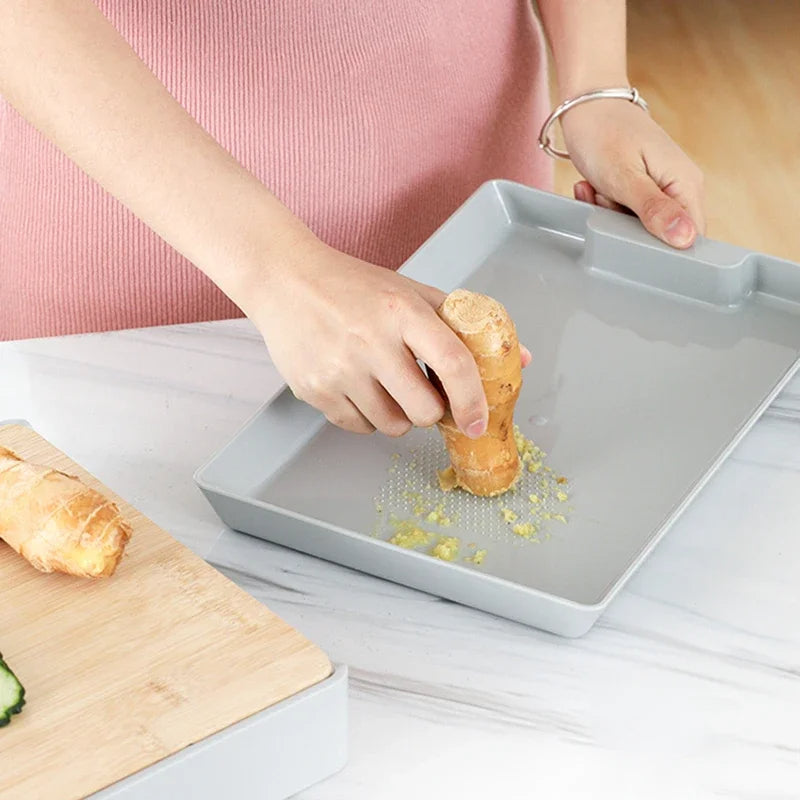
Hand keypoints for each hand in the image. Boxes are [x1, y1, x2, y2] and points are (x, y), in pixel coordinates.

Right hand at [243, 239, 530, 436]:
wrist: (285, 280)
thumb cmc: (354, 286)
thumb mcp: (411, 292)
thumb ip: (465, 324)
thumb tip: (520, 358)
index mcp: (402, 312)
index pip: (452, 364)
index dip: (473, 400)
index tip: (477, 422)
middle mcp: (370, 342)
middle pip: (424, 410)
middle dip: (432, 411)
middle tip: (423, 393)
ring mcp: (339, 370)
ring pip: (391, 426)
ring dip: (399, 416)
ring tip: (386, 386)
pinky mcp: (314, 391)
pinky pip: (359, 427)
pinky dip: (368, 417)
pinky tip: (360, 388)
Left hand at [561, 99, 705, 248]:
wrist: (586, 104)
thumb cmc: (604, 134)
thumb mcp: (625, 178)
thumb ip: (655, 210)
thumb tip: (686, 239)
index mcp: (687, 184)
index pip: (691, 236)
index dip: (661, 247)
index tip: (629, 236)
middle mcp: (681, 187)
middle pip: (661, 235)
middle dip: (627, 230)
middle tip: (607, 202)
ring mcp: (661, 187)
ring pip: (638, 226)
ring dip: (611, 215)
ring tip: (598, 190)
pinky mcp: (642, 188)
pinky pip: (625, 213)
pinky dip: (604, 206)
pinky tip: (593, 188)